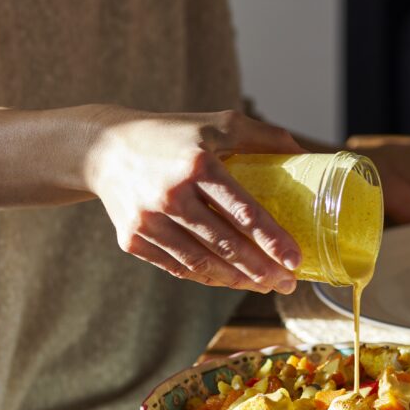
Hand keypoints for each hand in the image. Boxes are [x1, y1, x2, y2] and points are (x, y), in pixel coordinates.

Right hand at [85, 107, 305, 293]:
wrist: (103, 149)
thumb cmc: (172, 135)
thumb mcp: (217, 123)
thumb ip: (263, 137)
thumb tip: (306, 154)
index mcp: (198, 164)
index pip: (244, 211)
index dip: (272, 240)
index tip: (296, 260)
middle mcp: (171, 194)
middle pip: (226, 244)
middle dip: (261, 269)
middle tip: (287, 283)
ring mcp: (148, 220)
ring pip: (202, 263)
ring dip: (237, 280)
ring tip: (264, 286)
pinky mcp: (132, 239)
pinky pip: (178, 267)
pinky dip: (207, 278)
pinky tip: (230, 280)